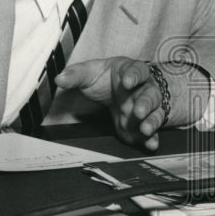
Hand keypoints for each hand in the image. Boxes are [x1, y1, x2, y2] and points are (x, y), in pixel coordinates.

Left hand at [56, 58, 187, 149]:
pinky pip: (152, 131)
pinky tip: (150, 145)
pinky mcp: (144, 123)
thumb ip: (76, 75)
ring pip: (154, 113)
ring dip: (151, 121)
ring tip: (145, 130)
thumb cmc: (106, 78)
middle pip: (150, 95)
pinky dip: (152, 138)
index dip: (133, 76)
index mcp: (132, 71)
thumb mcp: (91, 72)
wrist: (118, 88)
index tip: (127, 82)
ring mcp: (147, 107)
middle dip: (145, 104)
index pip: (137, 70)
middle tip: (137, 112)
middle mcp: (144, 89)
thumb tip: (60, 79)